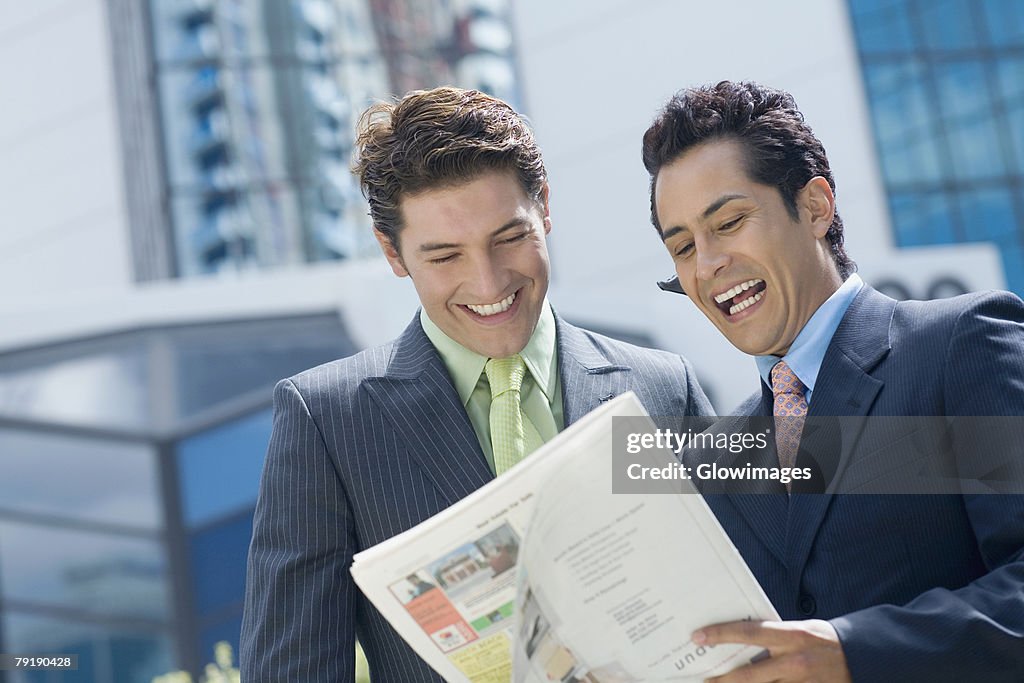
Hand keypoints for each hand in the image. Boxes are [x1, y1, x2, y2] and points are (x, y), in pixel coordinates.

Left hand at [694, 619, 850, 682]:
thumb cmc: (824, 640)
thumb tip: (740, 641)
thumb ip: (773, 637)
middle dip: (721, 679)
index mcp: (791, 636)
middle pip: (747, 676)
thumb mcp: (799, 629)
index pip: (747, 633)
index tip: (698, 636)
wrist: (862, 658)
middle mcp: (794, 662)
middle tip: (703, 678)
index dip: (720, 634)